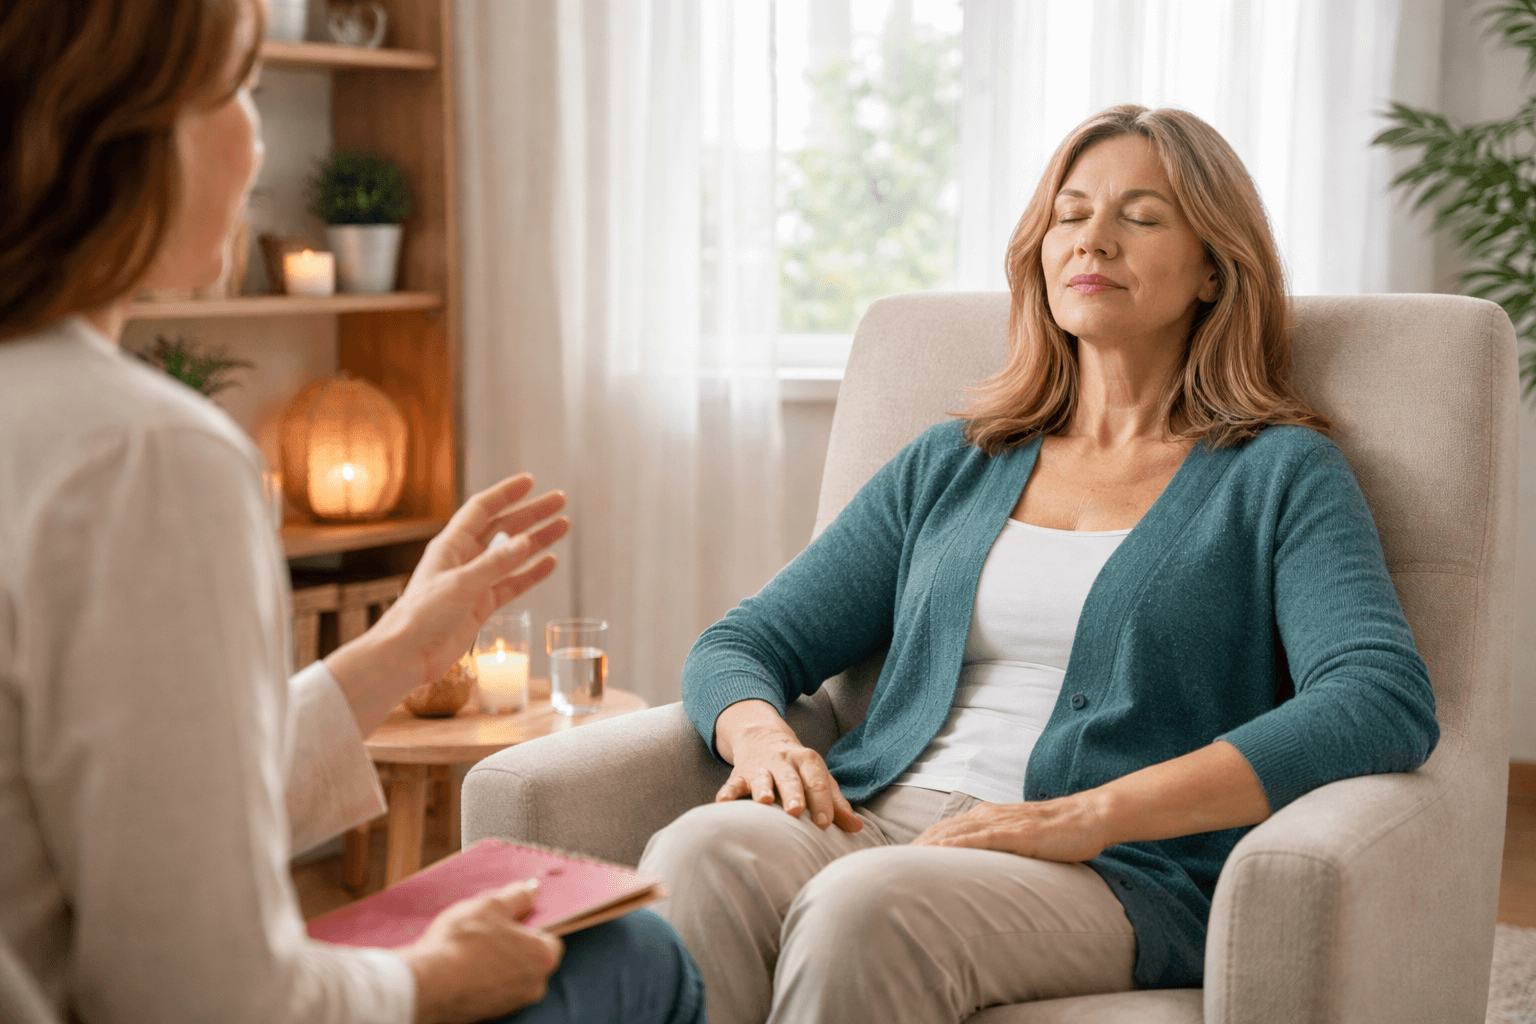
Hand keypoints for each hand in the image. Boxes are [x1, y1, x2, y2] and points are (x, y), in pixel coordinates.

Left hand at [326, 474, 569, 735]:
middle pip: (504, 528)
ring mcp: (475, 582)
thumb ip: (495, 564)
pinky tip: (549, 563)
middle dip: (531, 514)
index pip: (482, 509)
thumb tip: (526, 541)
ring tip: (563, 526)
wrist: (408, 655)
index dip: (505, 493)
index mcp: (451, 545)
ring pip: (513, 555)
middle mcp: (464, 559)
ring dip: (537, 540)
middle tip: (559, 501)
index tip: (530, 481)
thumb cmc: (422, 615)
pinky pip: (513, 584)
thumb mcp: (461, 585)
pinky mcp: (482, 605)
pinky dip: (532, 573)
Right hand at [400, 880, 563, 1023]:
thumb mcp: (491, 905)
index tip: (508, 920)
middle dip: (511, 945)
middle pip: (529, 958)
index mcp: (543, 958)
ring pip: (508, 975)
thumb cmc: (462, 944)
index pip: (548, 938)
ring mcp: (511, 1004)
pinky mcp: (488, 1014)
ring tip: (469, 949)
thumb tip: (530, 889)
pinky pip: (490, 990)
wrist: (427, 983)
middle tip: (486, 932)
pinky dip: (480, 979)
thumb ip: (516, 897)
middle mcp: (534, 986)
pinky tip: (462, 967)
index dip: (528, 926)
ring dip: (494, 962)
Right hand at [714, 700, 862, 831]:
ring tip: (763, 800)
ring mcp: (761, 766)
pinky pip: (733, 783)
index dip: (822, 801)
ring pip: (762, 777)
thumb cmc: (798, 768)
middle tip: (796, 810)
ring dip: (762, 788)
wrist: (762, 737)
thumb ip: (837, 803)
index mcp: (807, 761)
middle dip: (793, 793)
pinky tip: (723, 803)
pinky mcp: (740, 773)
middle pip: (790, 777)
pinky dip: (728, 792)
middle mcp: (784, 761)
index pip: (817, 780)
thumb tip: (858, 828)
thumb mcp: (818, 777)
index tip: (825, 823)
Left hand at [911, 793, 1109, 862]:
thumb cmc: (1055, 833)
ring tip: (903, 865)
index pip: (943, 831)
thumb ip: (996, 848)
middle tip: (889, 867)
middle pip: (940, 832)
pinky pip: (980, 839)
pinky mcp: (1016, 834)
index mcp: (985, 817)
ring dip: (926, 849)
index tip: (898, 862)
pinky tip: (940, 856)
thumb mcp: (1018, 838)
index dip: (919, 845)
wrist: (1086, 817)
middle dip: (914, 849)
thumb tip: (977, 867)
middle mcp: (986, 816)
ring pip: (954, 834)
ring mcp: (1000, 823)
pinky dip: (956, 847)